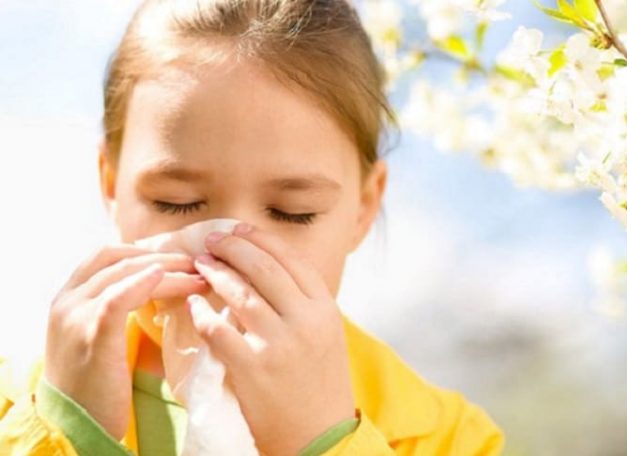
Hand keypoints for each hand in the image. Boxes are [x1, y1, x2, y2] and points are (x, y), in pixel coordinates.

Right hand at [44, 244, 209, 439]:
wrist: (75, 427)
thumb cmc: (94, 386)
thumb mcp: (97, 339)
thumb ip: (115, 310)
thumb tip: (158, 287)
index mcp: (67, 298)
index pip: (106, 255)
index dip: (143, 251)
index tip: (177, 258)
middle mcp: (67, 301)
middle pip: (118, 259)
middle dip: (162, 257)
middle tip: (196, 264)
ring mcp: (76, 316)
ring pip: (124, 273)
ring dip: (167, 270)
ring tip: (198, 276)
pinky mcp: (92, 335)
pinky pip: (118, 297)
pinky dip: (144, 282)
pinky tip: (167, 278)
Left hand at [189, 223, 354, 455]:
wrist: (320, 438)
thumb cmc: (320, 384)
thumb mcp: (325, 336)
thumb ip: (303, 303)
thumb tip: (266, 269)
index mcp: (325, 309)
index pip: (291, 260)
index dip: (261, 239)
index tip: (239, 229)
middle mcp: (306, 321)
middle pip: (265, 269)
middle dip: (234, 247)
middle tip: (212, 239)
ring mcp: (280, 344)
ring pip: (241, 294)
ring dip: (217, 273)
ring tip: (202, 264)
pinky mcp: (254, 369)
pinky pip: (219, 330)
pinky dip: (203, 313)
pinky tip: (193, 304)